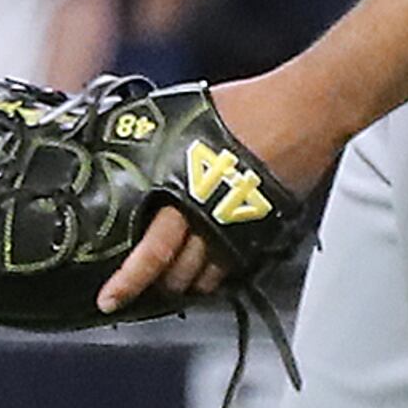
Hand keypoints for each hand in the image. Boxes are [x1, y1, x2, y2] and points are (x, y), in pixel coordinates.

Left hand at [94, 67, 339, 314]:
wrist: (300, 113)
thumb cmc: (245, 109)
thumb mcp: (181, 116)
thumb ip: (153, 138)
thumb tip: (126, 141)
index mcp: (180, 190)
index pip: (150, 253)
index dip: (126, 282)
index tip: (108, 299)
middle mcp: (207, 218)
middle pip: (174, 274)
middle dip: (152, 288)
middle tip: (136, 291)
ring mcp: (236, 230)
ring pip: (203, 279)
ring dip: (184, 284)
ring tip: (170, 279)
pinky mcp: (261, 233)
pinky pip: (231, 268)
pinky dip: (214, 274)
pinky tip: (205, 266)